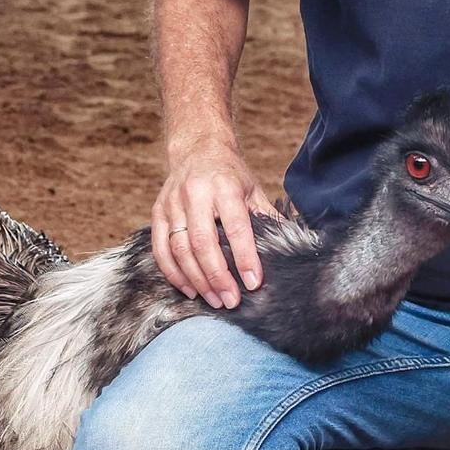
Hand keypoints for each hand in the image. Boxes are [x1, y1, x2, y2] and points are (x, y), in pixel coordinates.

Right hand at [151, 137, 275, 308]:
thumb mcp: (253, 189)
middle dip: (217, 276)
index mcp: (225, 187)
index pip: (235, 227)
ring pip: (179, 249)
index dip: (245, 257)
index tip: (254, 283)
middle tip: (230, 301)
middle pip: (202, 242)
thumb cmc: (230, 174)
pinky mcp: (158, 212)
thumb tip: (291, 248)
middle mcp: (196, 194)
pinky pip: (160, 248)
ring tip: (213, 300)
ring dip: (196, 279)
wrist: (197, 148)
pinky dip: (173, 273)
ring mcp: (173, 203)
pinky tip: (189, 288)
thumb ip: (267, 218)